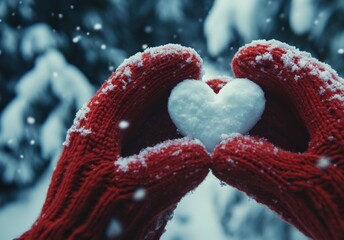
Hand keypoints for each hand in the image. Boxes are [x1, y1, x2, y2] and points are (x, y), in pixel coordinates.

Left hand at [19, 45, 209, 238]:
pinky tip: (211, 144)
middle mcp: (118, 132)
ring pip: (167, 124)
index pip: (132, 81)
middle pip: (154, 98)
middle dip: (184, 90)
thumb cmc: (91, 223)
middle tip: (216, 87)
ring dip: (193, 117)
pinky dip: (193, 144)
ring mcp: (135, 152)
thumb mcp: (123, 194)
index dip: (161, 65)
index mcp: (100, 124)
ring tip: (219, 113)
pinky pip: (175, 149)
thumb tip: (202, 153)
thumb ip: (163, 170)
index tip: (192, 60)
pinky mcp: (150, 172)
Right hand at [212, 40, 343, 239]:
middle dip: (249, 93)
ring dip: (248, 120)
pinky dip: (258, 146)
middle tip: (217, 90)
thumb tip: (218, 151)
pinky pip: (281, 148)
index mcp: (337, 112)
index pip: (298, 72)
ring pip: (280, 123)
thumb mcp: (300, 184)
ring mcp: (322, 144)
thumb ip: (257, 165)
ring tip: (215, 120)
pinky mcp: (314, 166)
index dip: (268, 61)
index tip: (238, 59)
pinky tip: (232, 150)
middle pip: (285, 95)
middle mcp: (331, 121)